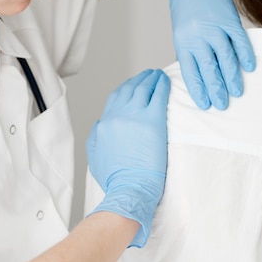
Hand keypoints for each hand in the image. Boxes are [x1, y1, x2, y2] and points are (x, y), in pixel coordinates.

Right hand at [86, 69, 170, 247]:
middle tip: (148, 75)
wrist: (129, 187)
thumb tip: (101, 123)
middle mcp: (118, 115)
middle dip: (139, 80)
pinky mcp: (153, 121)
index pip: (115, 98)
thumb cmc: (115, 178)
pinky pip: (158, 96)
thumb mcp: (95, 154)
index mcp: (105, 123)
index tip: (133, 85)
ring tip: (158, 75)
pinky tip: (165, 82)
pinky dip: (162, 86)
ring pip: (143, 88)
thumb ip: (96, 135)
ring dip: (151, 79)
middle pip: (129, 89)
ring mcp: (135, 116)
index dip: (125, 88)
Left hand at [164, 0, 254, 109]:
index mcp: (183, 42)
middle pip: (208, 67)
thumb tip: (202, 77)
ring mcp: (213, 27)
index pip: (190, 71)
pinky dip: (245, 54)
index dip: (198, 88)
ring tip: (237, 92)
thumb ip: (192, 52)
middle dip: (216, 88)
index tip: (205, 105)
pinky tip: (249, 67)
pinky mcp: (228, 18)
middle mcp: (197, 36)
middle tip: (222, 105)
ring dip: (231, 76)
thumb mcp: (182, 32)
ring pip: (224, 57)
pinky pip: (239, 40)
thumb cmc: (187, 10)